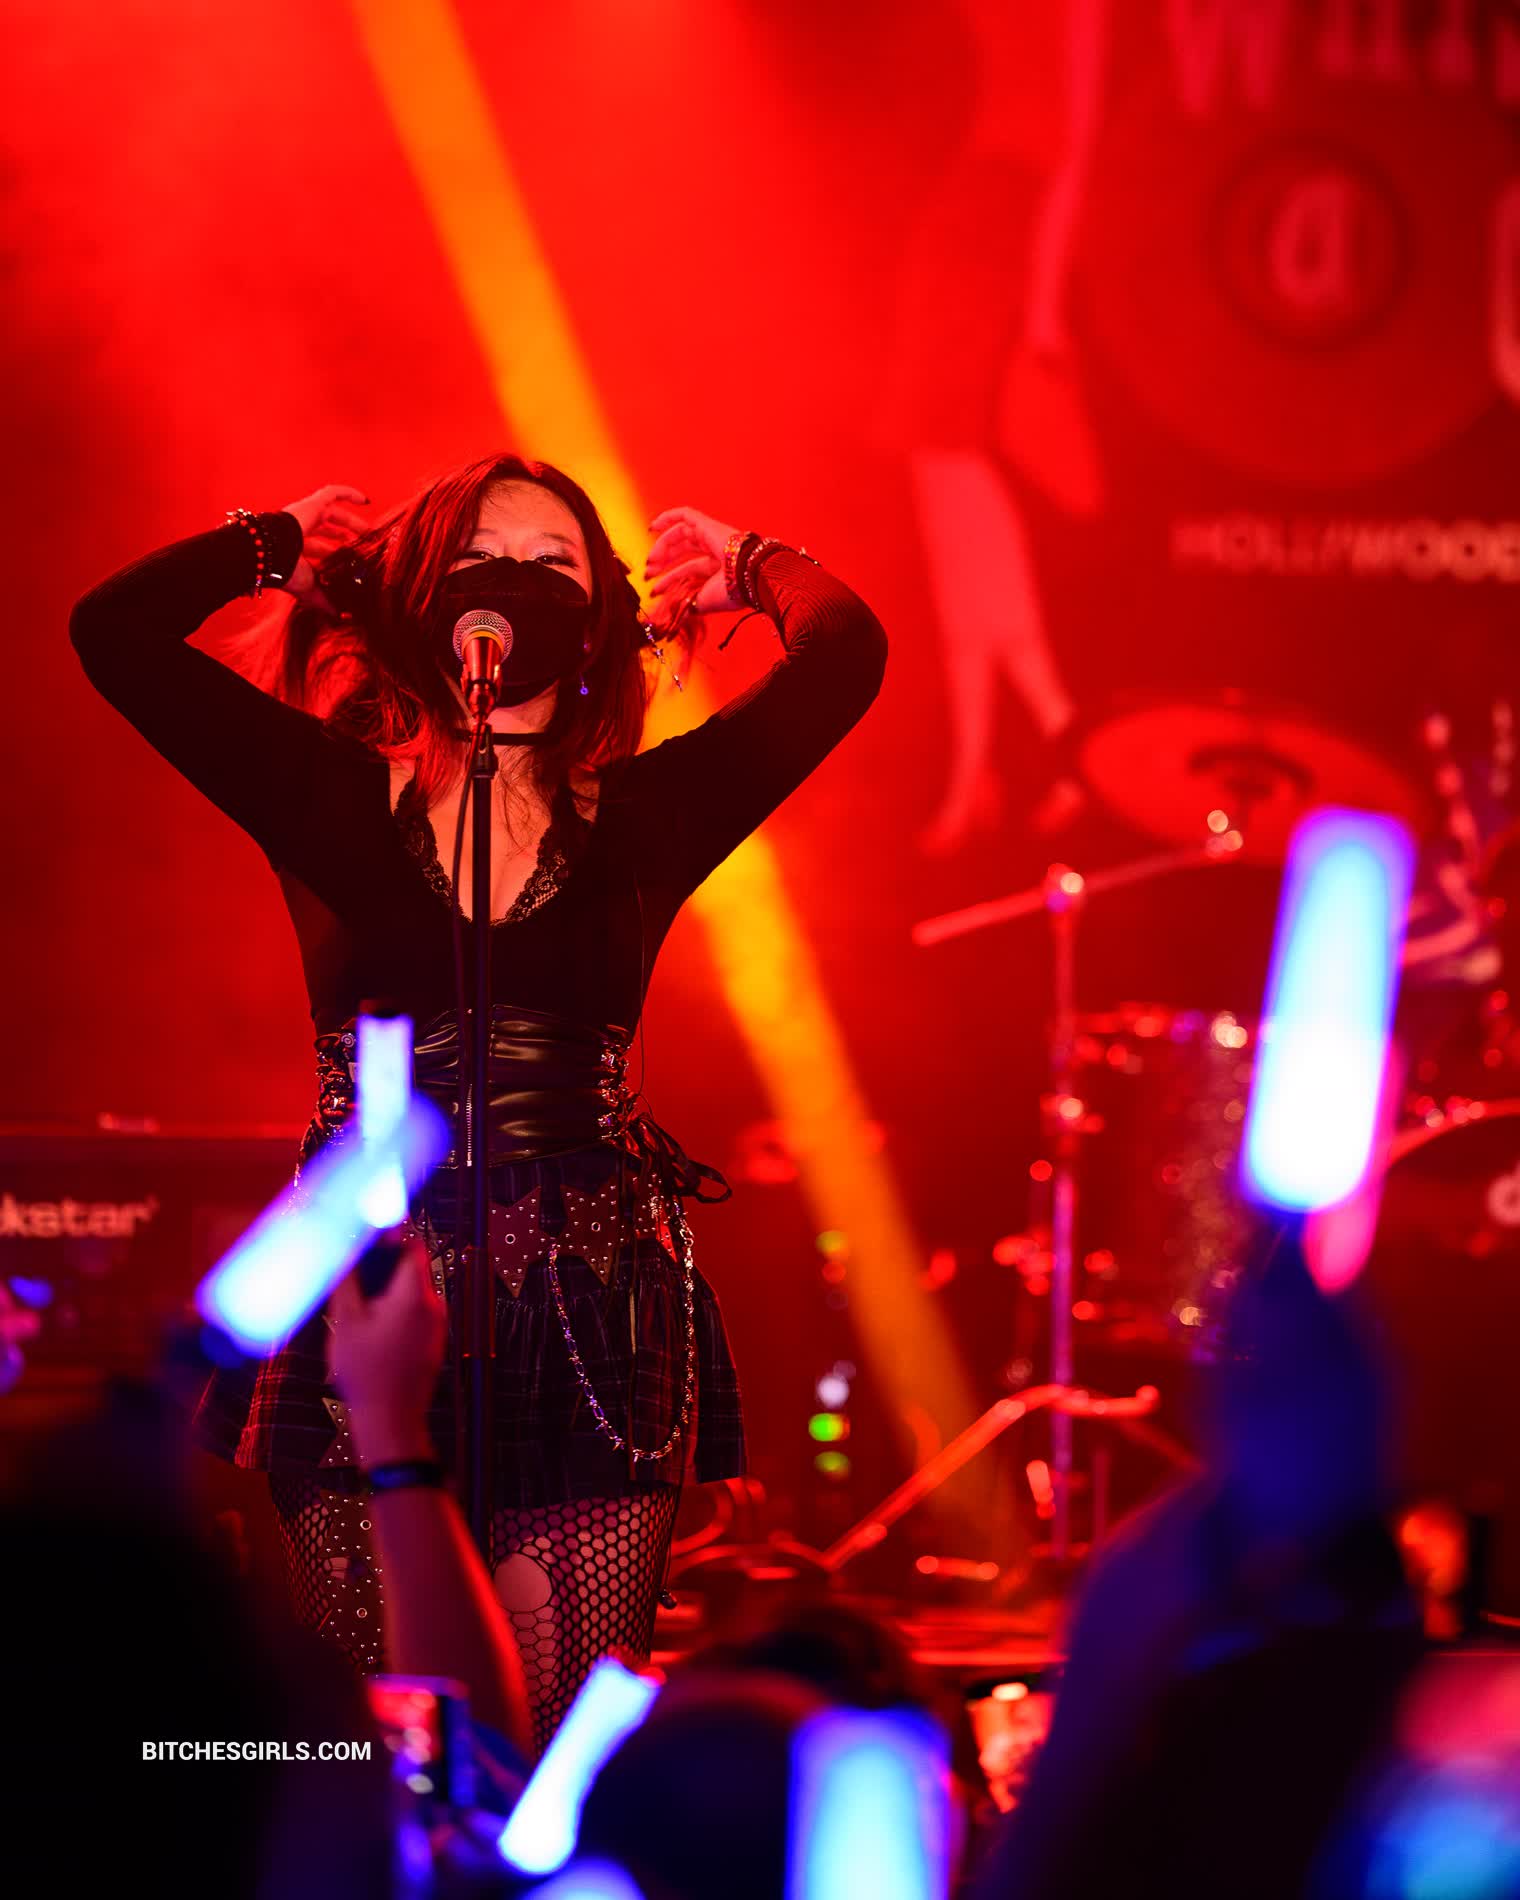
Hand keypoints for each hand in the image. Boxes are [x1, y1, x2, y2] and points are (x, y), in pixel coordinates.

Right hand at [278, 482, 370, 609]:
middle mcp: (299, 530)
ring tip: (370, 532)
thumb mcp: (310, 589)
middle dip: (345, 538)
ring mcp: (304, 515)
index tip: (356, 562)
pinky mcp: (312, 504)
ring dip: (352, 522)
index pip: (320, 550)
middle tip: (366, 546)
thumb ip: (325, 601)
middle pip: (326, 531)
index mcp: (296, 550)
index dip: (336, 554)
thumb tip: (341, 616)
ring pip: (333, 514)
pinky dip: (349, 494)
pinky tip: (366, 501)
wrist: (275, 550)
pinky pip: (332, 492)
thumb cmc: (287, 571)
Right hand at [326, 1235, 444, 1466]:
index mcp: (414, 1295)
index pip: (411, 1244)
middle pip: (409, 1268)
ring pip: (409, 1292)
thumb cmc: (367, 1375)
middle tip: (353, 1276)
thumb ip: (347, 1280)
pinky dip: (392, 1312)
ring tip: (358, 1314)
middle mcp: (433, 1306)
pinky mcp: (432, 1341)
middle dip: (381, 1268)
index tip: (367, 1231)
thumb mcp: (346, 1322)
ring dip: (384, 1293)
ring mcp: (436, 1325)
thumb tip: (344, 1249)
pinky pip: (414, 1313)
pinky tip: (370, 1333)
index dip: (389, 1233)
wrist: (390, 1421)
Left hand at [644, 504, 744, 628]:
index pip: (689, 571)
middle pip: (684, 552)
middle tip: (648, 575)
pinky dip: (668, 517)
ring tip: (649, 562)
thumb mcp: (703, 603)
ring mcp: (712, 535)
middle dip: (664, 563)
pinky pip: (685, 514)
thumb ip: (687, 606)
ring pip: (681, 535)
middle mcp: (716, 550)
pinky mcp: (707, 524)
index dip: (670, 580)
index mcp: (719, 569)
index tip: (654, 590)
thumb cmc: (730, 592)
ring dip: (662, 547)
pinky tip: (652, 526)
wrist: (745, 576)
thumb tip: (671, 616)